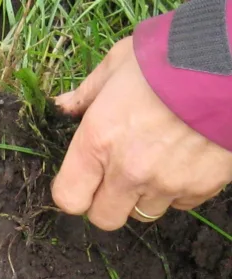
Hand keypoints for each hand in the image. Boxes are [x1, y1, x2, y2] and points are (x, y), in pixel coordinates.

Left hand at [52, 36, 231, 230]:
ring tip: (155, 161)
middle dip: (106, 202)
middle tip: (116, 176)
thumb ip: (87, 93)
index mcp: (97, 142)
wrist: (230, 63)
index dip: (73, 192)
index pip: (68, 198)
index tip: (82, 178)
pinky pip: (180, 203)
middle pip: (104, 218)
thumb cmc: (168, 59)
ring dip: (143, 195)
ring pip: (143, 213)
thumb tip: (64, 106)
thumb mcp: (117, 65)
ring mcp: (166, 183)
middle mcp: (128, 171)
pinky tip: (183, 160)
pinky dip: (178, 190)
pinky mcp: (201, 187)